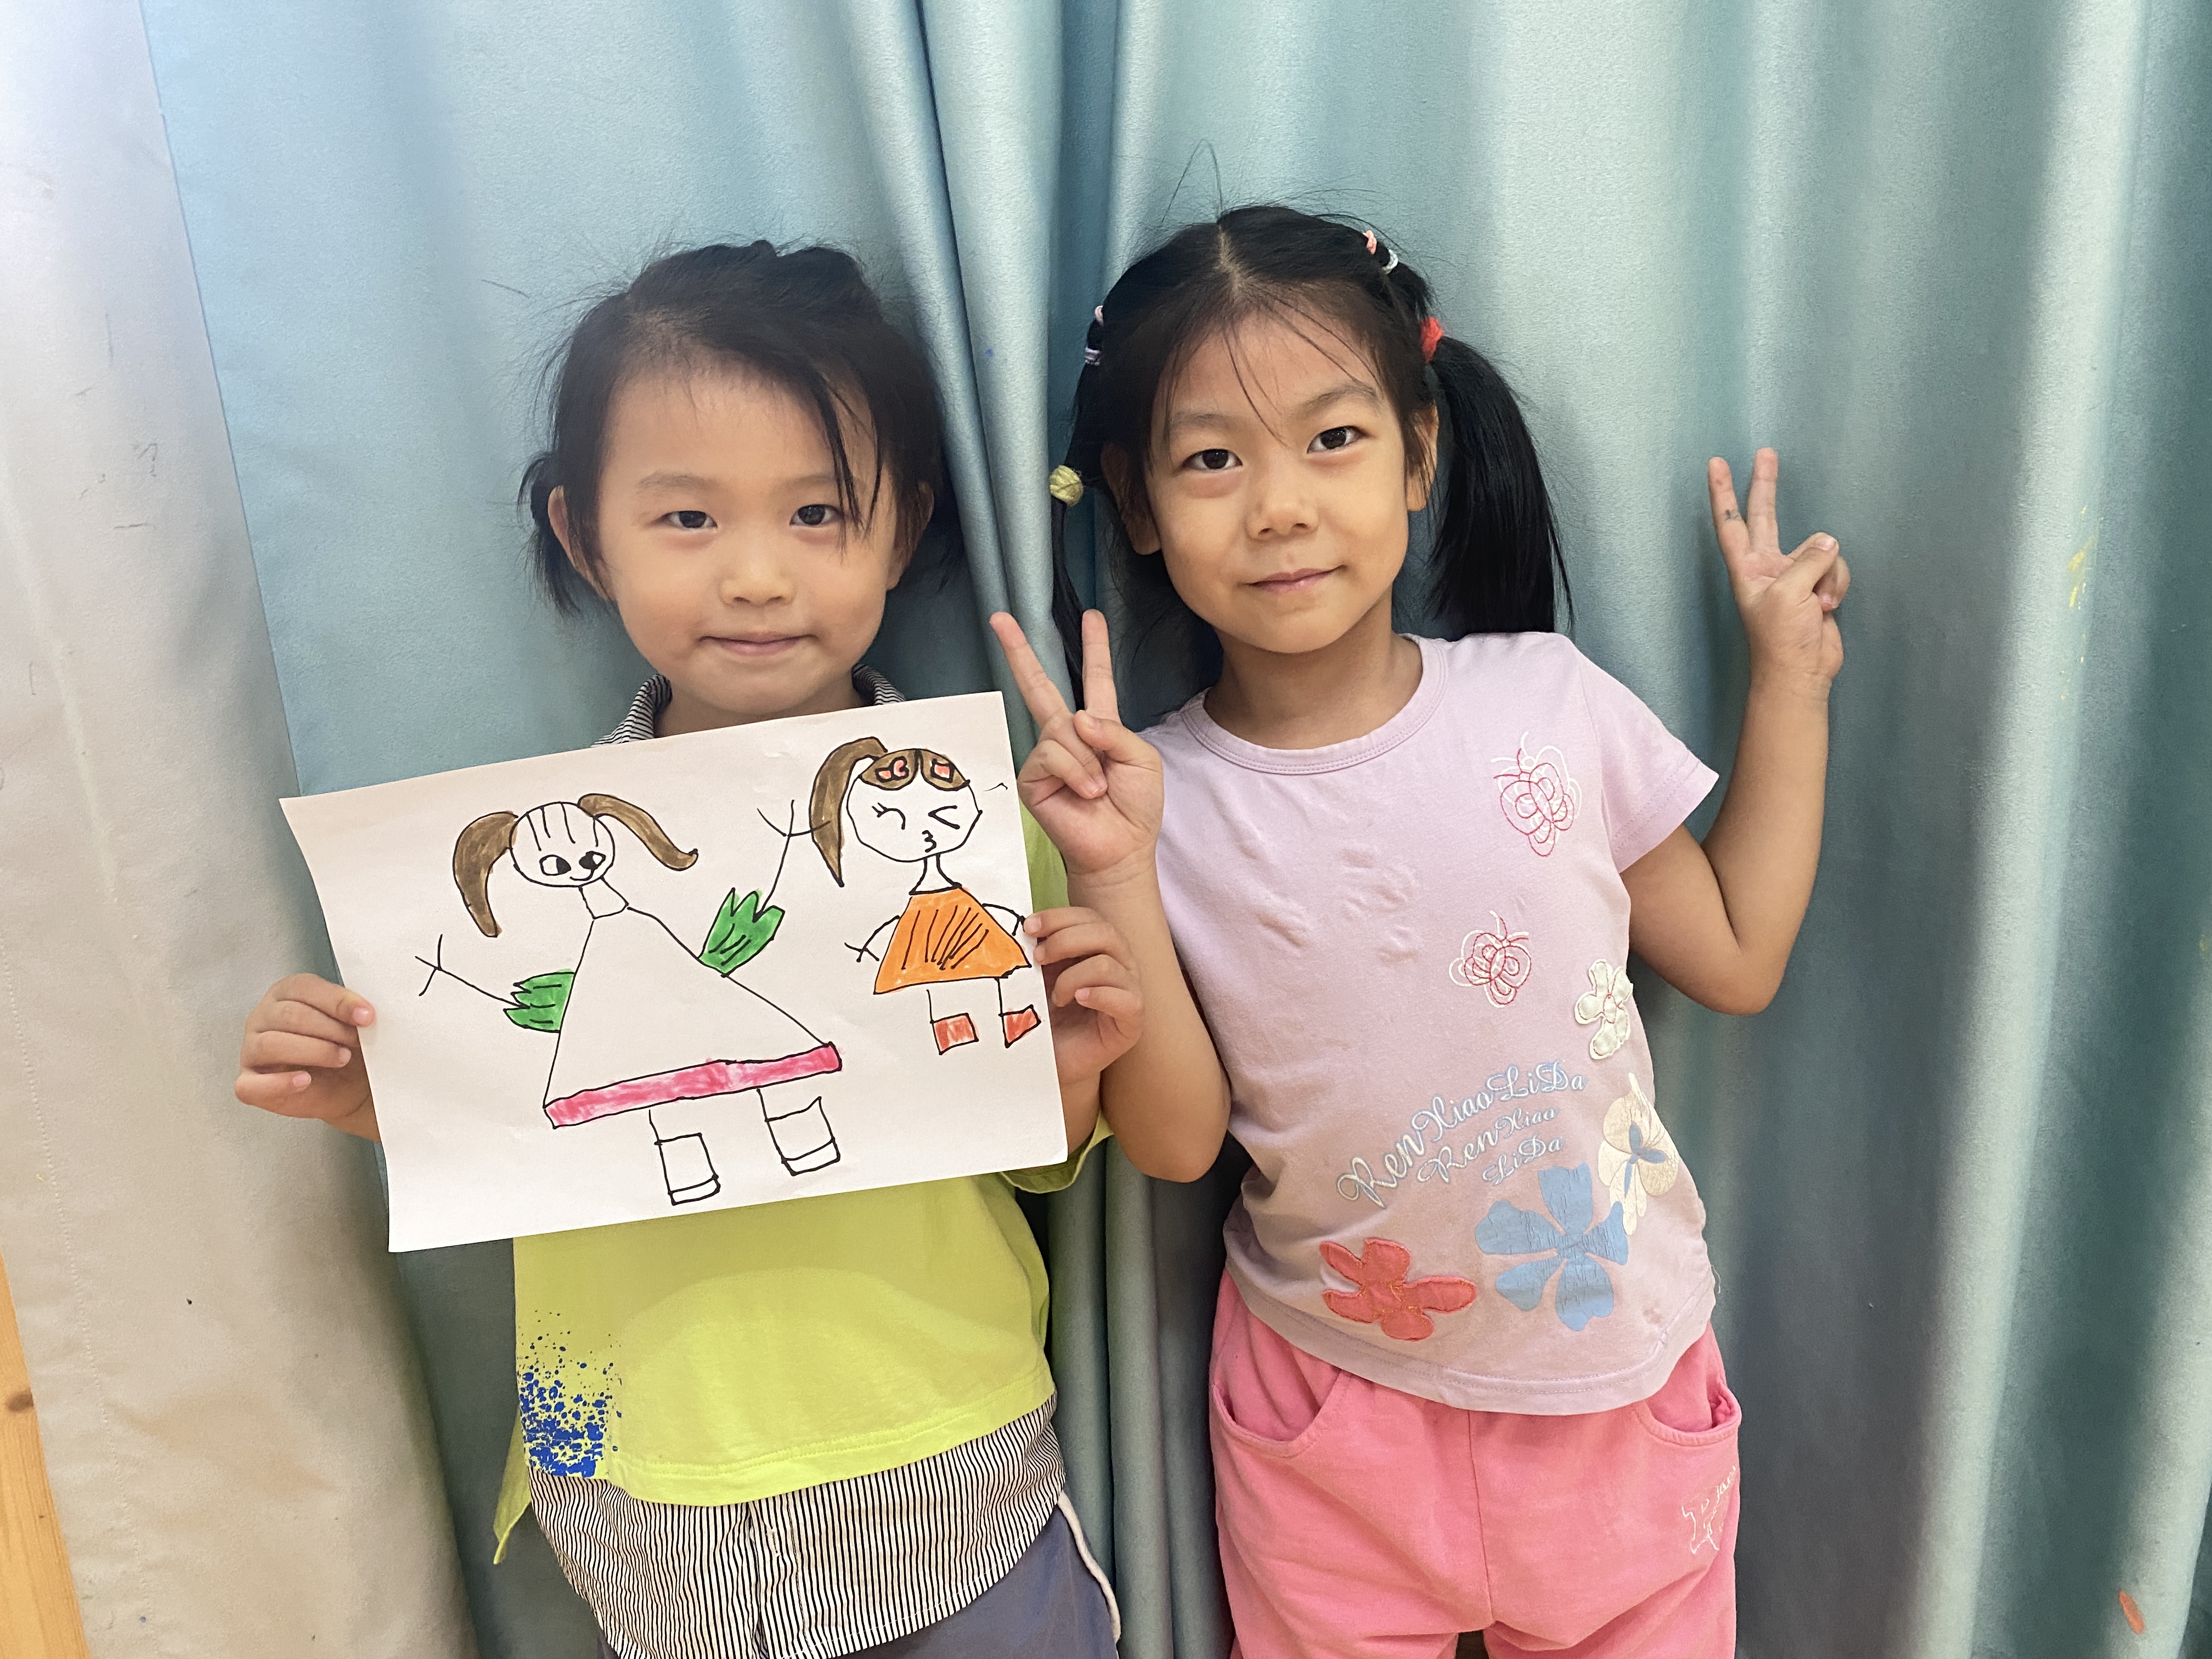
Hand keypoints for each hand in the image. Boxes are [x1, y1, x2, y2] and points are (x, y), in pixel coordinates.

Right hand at [236, 973, 378, 1139]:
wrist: (349, 1087)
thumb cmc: (347, 1047)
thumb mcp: (354, 1024)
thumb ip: (353, 1012)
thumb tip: (365, 1012)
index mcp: (286, 993)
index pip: (304, 987)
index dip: (337, 1001)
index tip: (366, 1016)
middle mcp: (263, 1017)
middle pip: (290, 1015)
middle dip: (330, 1028)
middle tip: (358, 1040)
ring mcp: (252, 1050)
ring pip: (271, 1044)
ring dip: (314, 1051)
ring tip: (342, 1058)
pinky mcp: (249, 1084)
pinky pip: (252, 1085)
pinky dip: (279, 1084)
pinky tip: (305, 1081)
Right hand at [990, 609, 1163, 883]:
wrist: (1120, 850)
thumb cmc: (1135, 808)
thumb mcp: (1142, 760)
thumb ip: (1115, 732)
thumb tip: (1076, 718)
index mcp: (1099, 727)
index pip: (1095, 680)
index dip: (1094, 648)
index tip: (1090, 616)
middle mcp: (1068, 735)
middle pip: (1041, 686)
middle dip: (1020, 651)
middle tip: (1000, 618)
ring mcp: (1046, 755)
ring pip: (1061, 730)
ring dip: (1088, 761)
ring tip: (1099, 788)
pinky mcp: (1032, 777)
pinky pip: (1051, 755)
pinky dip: (1076, 772)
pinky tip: (1086, 793)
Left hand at [1025, 907, 1143, 1083]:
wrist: (1048, 1061)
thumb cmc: (1044, 1017)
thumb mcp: (1038, 976)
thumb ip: (1040, 951)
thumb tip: (1028, 928)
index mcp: (1099, 948)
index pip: (1088, 918)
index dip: (1059, 917)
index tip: (1028, 928)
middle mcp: (1119, 964)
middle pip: (1104, 933)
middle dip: (1064, 940)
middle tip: (1037, 957)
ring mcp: (1128, 992)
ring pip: (1108, 964)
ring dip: (1072, 976)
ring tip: (1056, 997)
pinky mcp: (1132, 1022)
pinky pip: (1128, 999)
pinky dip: (1100, 995)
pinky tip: (1078, 999)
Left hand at [1708, 448, 1848, 689]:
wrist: (1801, 673)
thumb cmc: (1782, 638)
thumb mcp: (1789, 593)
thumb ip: (1808, 560)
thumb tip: (1828, 543)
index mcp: (1747, 568)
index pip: (1730, 522)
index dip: (1723, 494)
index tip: (1716, 464)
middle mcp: (1767, 566)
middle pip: (1766, 516)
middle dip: (1766, 486)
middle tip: (1766, 453)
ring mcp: (1794, 575)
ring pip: (1820, 548)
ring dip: (1827, 573)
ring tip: (1818, 603)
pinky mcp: (1818, 586)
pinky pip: (1836, 568)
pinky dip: (1838, 585)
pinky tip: (1829, 607)